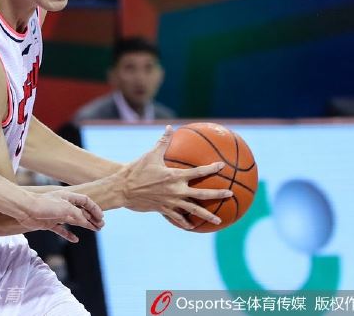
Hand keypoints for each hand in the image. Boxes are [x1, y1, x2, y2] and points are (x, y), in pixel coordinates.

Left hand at [17, 190, 104, 242]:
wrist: (25, 209)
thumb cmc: (44, 205)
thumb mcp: (65, 208)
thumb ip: (78, 215)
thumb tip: (86, 221)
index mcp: (68, 197)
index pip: (85, 201)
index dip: (94, 209)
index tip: (101, 218)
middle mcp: (63, 205)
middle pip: (81, 211)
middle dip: (92, 218)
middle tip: (101, 226)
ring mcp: (56, 214)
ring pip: (74, 220)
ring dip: (84, 225)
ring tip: (94, 230)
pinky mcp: (49, 223)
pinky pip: (61, 229)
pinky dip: (69, 234)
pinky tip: (75, 240)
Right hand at [117, 126, 233, 229]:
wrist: (123, 188)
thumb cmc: (136, 169)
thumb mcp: (151, 154)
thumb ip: (163, 141)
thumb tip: (169, 127)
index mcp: (175, 176)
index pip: (198, 172)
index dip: (212, 168)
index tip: (222, 166)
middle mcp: (176, 190)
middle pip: (202, 194)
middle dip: (218, 194)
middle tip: (230, 193)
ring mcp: (171, 202)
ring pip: (193, 210)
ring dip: (207, 216)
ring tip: (218, 221)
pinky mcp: (164, 210)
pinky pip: (178, 218)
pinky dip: (186, 222)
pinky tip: (192, 227)